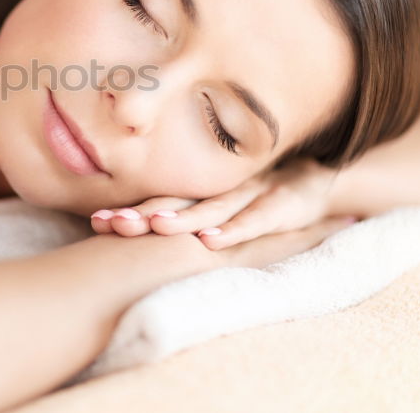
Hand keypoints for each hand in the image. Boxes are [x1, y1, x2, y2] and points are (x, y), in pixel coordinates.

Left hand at [90, 158, 346, 249]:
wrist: (324, 178)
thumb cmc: (261, 197)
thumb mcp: (223, 205)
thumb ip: (185, 216)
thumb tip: (127, 235)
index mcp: (204, 188)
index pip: (160, 198)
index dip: (129, 208)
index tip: (95, 222)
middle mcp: (224, 186)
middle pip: (178, 200)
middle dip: (143, 214)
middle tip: (110, 224)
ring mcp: (254, 190)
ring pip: (213, 206)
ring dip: (184, 218)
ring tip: (154, 227)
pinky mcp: (286, 204)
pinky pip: (257, 218)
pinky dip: (234, 229)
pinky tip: (211, 241)